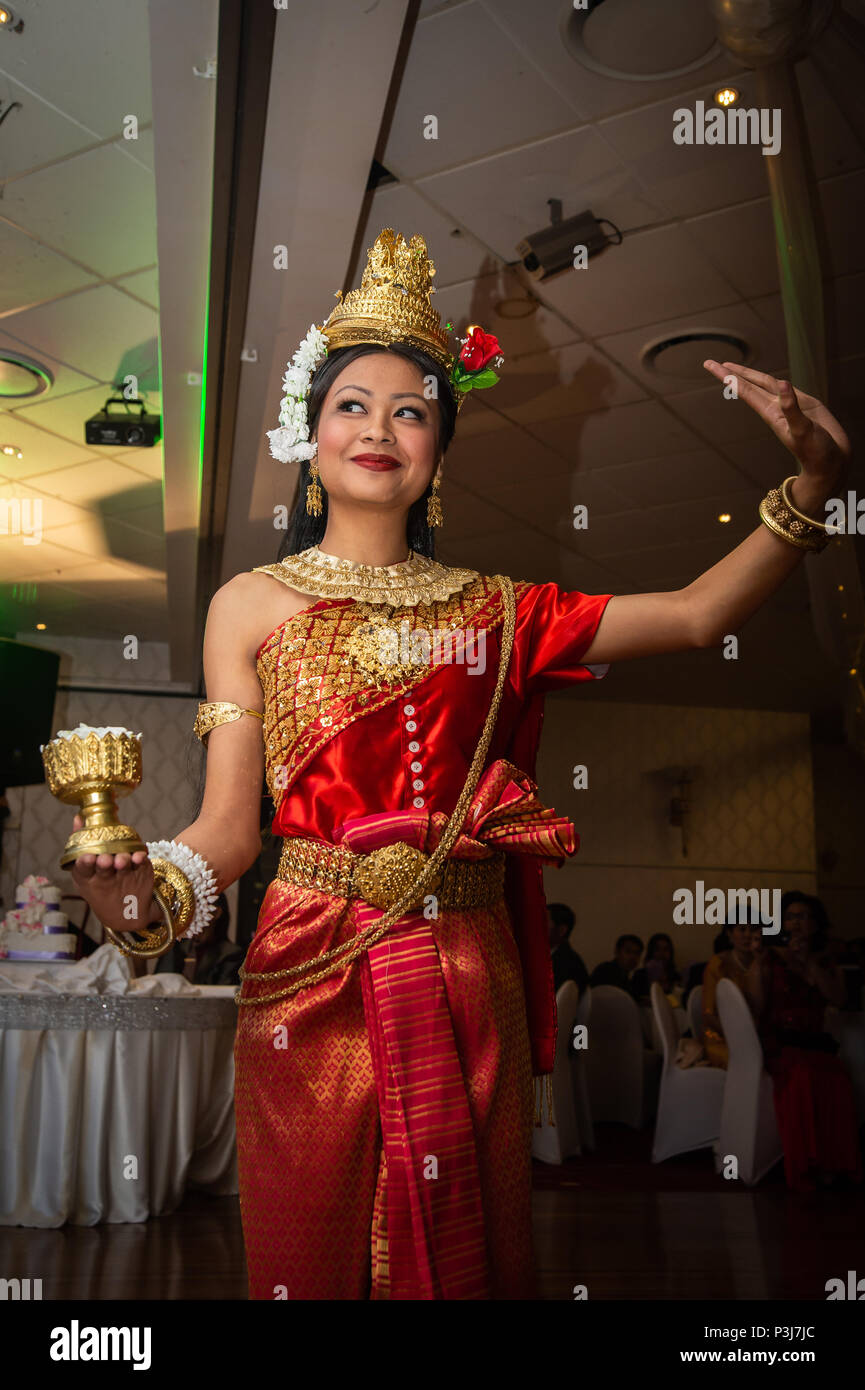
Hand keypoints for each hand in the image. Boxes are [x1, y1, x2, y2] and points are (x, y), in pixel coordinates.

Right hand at [69, 813, 155, 934]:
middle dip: (104, 863)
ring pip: (123, 867)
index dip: (84, 863)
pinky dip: (140, 860)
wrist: (127, 913)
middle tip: (105, 859)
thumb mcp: (87, 871)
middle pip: (104, 869)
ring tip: (122, 859)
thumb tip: (79, 817)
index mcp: (87, 877)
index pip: (83, 869)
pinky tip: (140, 855)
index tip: (87, 857)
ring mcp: (124, 877)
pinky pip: (141, 865)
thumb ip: (83, 842)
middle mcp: (105, 878)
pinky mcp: (141, 874)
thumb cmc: (101, 883)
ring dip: (122, 861)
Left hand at [703, 361, 850, 501]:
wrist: (831, 463)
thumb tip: (783, 383)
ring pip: (766, 384)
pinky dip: (776, 382)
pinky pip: (786, 390)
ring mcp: (790, 406)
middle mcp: (776, 407)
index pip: (745, 389)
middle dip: (730, 374)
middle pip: (749, 384)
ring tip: (733, 368)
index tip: (708, 364)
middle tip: (709, 363)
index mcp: (771, 412)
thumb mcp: (802, 430)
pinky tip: (770, 381)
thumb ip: (791, 407)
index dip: (727, 376)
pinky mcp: (806, 405)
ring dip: (749, 375)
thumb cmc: (815, 451)